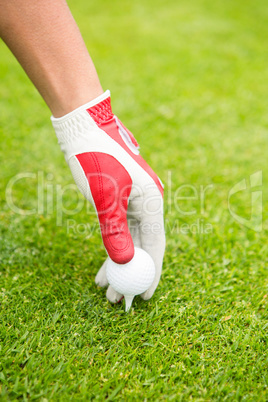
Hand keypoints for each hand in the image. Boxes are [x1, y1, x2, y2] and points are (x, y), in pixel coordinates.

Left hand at [52, 91, 164, 301]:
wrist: (85, 128)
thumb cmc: (96, 159)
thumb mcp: (105, 199)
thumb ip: (115, 231)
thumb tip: (125, 263)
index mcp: (153, 202)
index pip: (156, 246)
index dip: (150, 273)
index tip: (142, 297)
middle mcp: (148, 203)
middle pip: (143, 246)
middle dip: (130, 273)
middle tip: (116, 297)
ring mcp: (135, 201)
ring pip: (131, 240)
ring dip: (119, 262)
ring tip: (104, 285)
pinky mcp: (122, 199)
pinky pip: (121, 230)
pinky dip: (113, 246)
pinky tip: (103, 262)